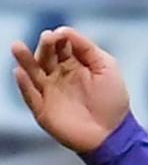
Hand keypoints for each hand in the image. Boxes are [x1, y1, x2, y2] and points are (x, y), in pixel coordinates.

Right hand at [11, 25, 130, 153]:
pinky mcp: (43, 109)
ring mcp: (49, 92)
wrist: (113, 134)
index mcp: (74, 66)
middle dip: (46, 47)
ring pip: (33, 73)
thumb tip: (64, 30)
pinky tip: (20, 72)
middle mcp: (59, 77)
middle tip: (48, 39)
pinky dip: (24, 84)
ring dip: (25, 60)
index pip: (60, 47)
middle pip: (46, 57)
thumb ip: (87, 48)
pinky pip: (30, 95)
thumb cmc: (113, 101)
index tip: (60, 34)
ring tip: (17, 47)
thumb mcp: (106, 67)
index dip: (59, 39)